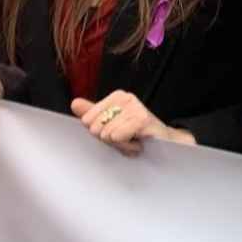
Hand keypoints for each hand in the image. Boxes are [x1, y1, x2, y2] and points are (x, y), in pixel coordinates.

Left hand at [71, 92, 192, 155]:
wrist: (167, 145)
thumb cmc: (138, 135)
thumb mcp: (113, 125)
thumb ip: (93, 114)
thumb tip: (74, 103)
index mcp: (116, 96)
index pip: (87, 120)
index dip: (100, 133)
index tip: (118, 132)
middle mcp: (126, 97)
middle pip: (94, 128)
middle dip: (110, 140)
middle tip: (127, 138)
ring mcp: (135, 107)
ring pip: (106, 135)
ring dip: (121, 144)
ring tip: (135, 140)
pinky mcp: (142, 119)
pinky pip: (117, 137)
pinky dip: (126, 146)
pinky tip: (139, 142)